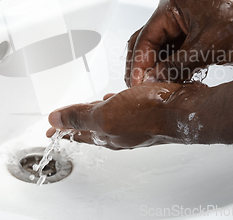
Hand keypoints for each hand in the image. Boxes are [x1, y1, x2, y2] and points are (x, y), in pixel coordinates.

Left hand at [46, 82, 209, 149]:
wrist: (183, 110)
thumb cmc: (149, 113)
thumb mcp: (105, 114)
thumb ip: (79, 117)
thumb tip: (55, 121)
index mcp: (106, 134)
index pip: (76, 133)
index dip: (60, 131)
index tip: (49, 132)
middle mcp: (120, 132)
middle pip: (90, 128)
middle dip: (76, 124)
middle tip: (64, 123)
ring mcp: (134, 125)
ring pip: (108, 119)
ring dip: (95, 113)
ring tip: (87, 109)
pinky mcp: (147, 114)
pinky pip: (124, 110)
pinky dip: (115, 105)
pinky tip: (119, 98)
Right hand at [125, 0, 232, 85]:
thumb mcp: (208, 47)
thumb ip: (176, 65)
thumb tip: (154, 79)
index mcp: (174, 7)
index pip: (145, 36)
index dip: (140, 62)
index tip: (137, 83)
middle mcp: (179, 16)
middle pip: (151, 44)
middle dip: (147, 67)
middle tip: (142, 89)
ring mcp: (191, 28)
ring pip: (166, 53)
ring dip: (162, 71)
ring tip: (159, 91)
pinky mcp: (202, 40)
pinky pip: (181, 58)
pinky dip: (178, 72)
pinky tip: (176, 86)